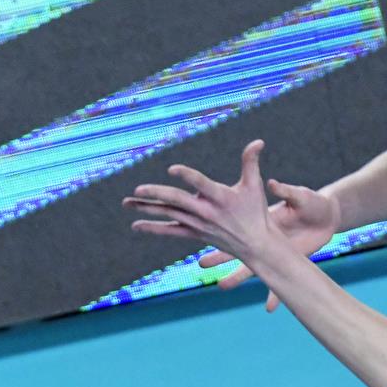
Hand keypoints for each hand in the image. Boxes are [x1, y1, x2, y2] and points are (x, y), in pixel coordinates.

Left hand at [124, 140, 280, 267]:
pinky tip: (136, 225)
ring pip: (169, 214)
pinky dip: (153, 228)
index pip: (201, 184)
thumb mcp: (255, 185)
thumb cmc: (255, 212)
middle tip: (138, 188)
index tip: (172, 169)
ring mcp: (198, 224)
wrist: (255, 245)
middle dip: (157, 194)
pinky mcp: (194, 234)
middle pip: (178, 201)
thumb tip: (258, 141)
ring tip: (127, 203)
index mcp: (221, 197)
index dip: (187, 176)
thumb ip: (251, 162)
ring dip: (147, 208)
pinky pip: (170, 231)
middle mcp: (206, 212)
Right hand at [199, 174, 340, 312]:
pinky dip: (274, 296)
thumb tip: (271, 183)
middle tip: (201, 263)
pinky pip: (280, 283)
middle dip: (220, 256)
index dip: (224, 228)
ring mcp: (275, 253)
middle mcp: (265, 238)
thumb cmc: (312, 202)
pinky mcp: (288, 264)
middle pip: (239, 248)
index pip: (240, 224)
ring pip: (254, 268)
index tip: (206, 229)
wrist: (328, 217)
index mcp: (265, 220)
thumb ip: (286, 192)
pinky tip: (268, 309)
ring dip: (238, 277)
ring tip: (221, 286)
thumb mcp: (300, 197)